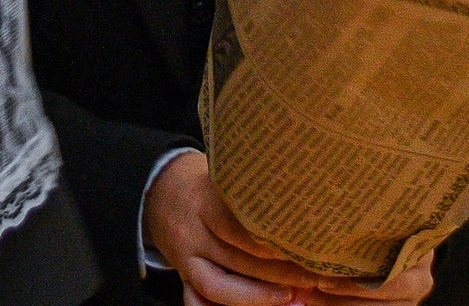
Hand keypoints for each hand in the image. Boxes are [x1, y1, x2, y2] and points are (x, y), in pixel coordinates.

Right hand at [143, 153, 328, 305]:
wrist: (159, 190)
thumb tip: (299, 203)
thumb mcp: (223, 176)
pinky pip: (195, 303)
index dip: (269, 242)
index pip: (237, 227)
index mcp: (204, 202)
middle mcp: (193, 234)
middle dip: (276, 273)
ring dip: (257, 297)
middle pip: (235, 260)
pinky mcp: (182, 277)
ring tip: (291, 298)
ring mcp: (185, 260)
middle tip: (309, 276)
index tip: (301, 247)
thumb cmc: (204, 181)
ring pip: (218, 287)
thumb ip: (251, 191)